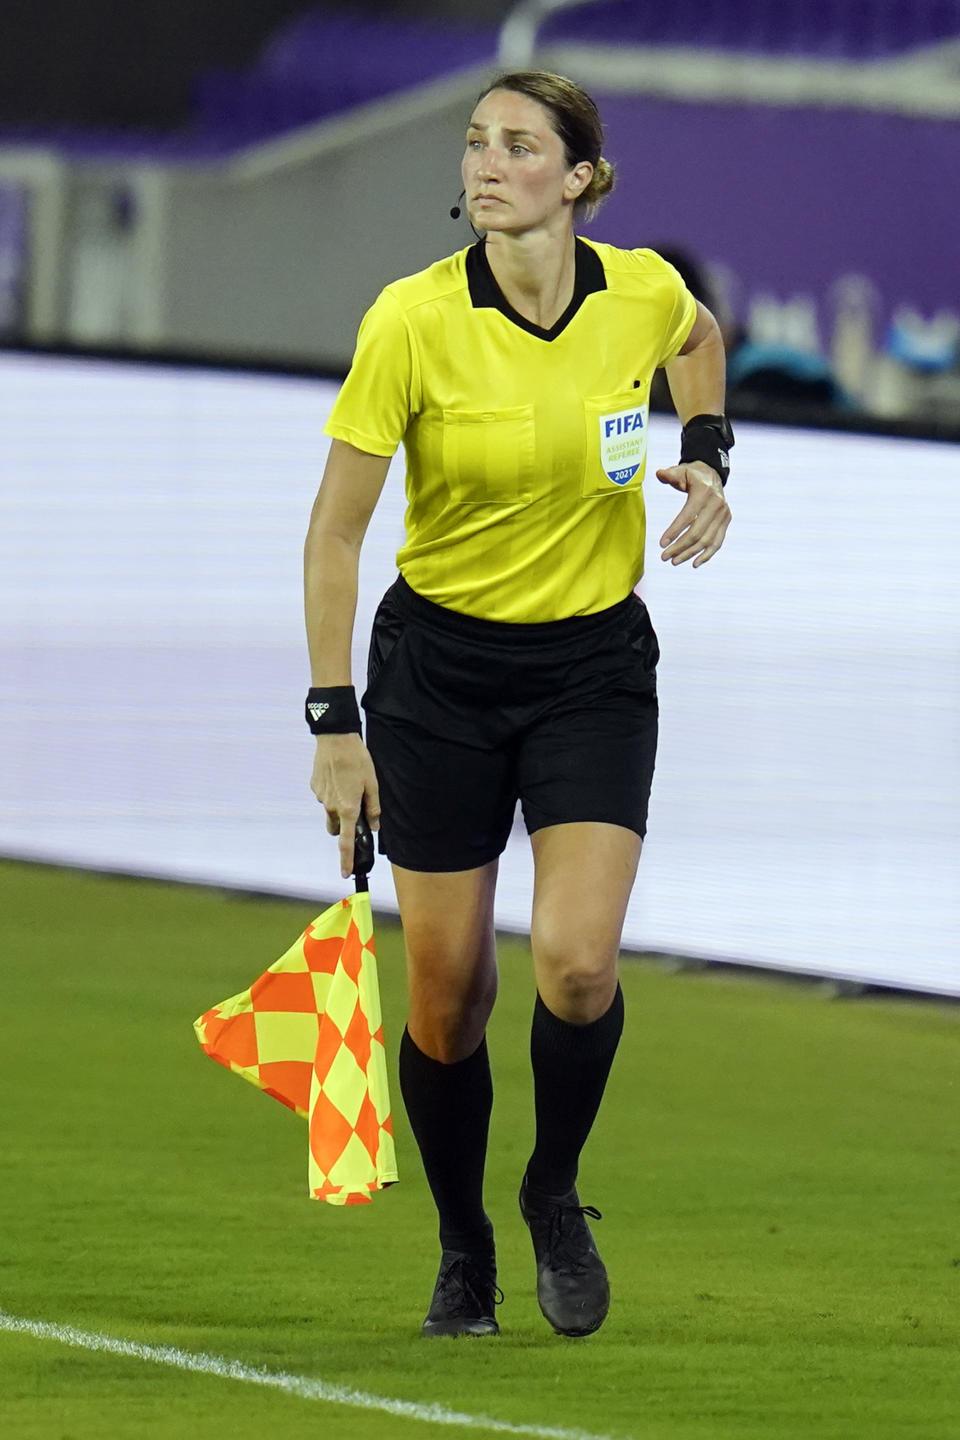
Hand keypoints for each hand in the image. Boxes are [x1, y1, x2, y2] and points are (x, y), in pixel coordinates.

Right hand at [310, 733, 380, 878]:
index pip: (346, 842)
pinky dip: (331, 792)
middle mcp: (331, 807)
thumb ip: (373, 808)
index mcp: (348, 809)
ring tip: (347, 786)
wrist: (335, 739)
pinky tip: (338, 776)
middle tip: (355, 811)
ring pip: (330, 812)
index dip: (347, 860)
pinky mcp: (315, 787)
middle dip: (343, 827)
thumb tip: (374, 825)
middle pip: (335, 829)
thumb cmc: (358, 760)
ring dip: (338, 808)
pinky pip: (324, 797)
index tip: (346, 873)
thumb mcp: (373, 784)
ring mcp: (321, 797)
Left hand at [656, 461, 731, 567]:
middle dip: (679, 547)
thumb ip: (670, 474)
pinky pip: (717, 542)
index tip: (661, 544)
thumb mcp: (681, 471)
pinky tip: (694, 564)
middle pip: (697, 532)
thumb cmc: (691, 475)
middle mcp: (716, 504)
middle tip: (664, 557)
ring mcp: (723, 514)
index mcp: (703, 492)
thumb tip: (659, 473)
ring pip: (707, 540)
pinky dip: (707, 555)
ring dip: (690, 553)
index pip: (688, 516)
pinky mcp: (726, 522)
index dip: (674, 531)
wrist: (712, 475)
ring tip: (674, 561)